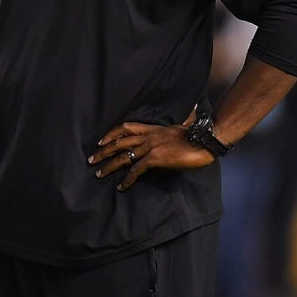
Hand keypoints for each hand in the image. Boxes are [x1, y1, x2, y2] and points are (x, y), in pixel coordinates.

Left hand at [88, 110, 213, 191]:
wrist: (205, 140)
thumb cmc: (199, 134)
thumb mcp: (186, 125)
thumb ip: (184, 120)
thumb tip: (193, 110)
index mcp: (153, 128)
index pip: (126, 127)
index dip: (111, 133)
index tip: (101, 141)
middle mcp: (148, 136)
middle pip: (119, 142)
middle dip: (103, 151)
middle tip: (91, 159)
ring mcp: (150, 147)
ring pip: (123, 156)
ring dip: (109, 165)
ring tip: (98, 173)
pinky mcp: (155, 159)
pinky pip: (136, 170)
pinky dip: (127, 179)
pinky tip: (121, 187)